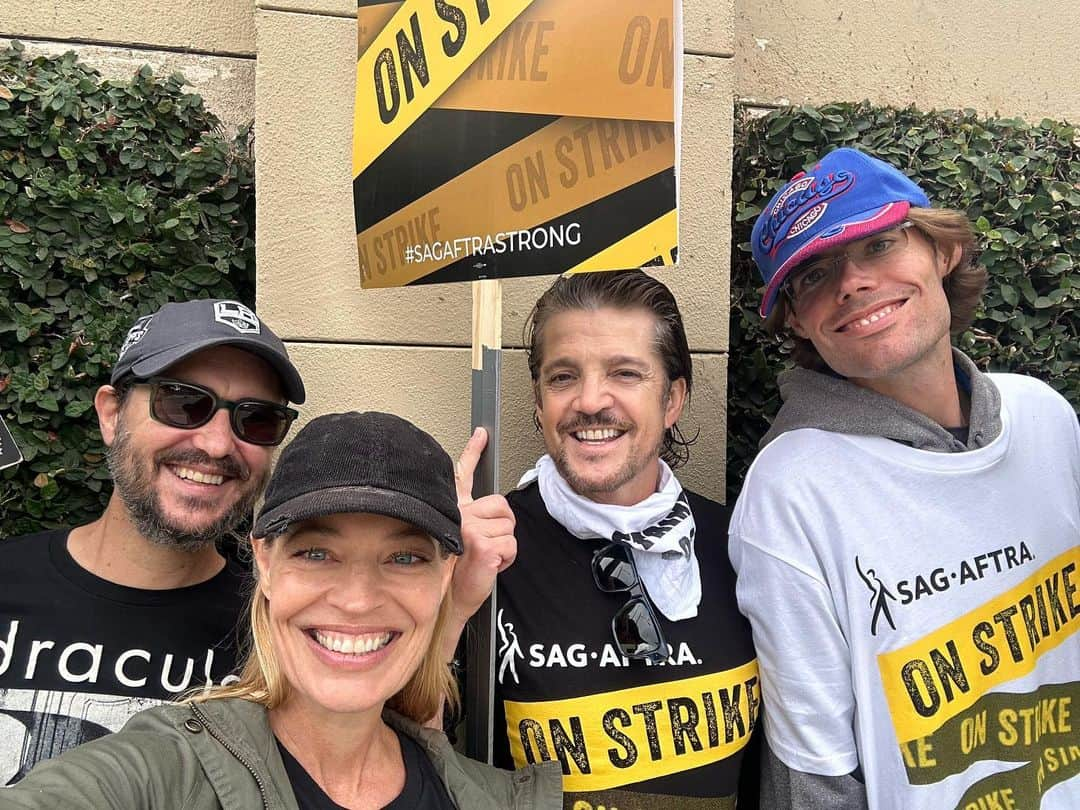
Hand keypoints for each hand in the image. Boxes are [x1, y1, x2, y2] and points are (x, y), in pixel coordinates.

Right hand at [450, 427, 516, 625]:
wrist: (450, 601)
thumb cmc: (458, 573)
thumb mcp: (466, 541)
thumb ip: (476, 521)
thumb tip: (493, 514)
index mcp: (455, 510)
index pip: (464, 475)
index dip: (473, 451)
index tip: (481, 433)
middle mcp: (459, 515)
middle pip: (503, 507)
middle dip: (504, 528)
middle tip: (487, 545)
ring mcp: (468, 528)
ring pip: (510, 528)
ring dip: (505, 546)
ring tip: (485, 557)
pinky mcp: (480, 544)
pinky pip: (511, 545)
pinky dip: (508, 559)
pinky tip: (490, 565)